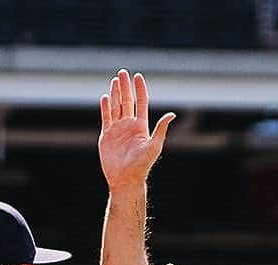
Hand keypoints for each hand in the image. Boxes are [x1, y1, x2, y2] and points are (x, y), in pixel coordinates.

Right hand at [98, 70, 174, 189]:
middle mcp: (129, 126)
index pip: (141, 103)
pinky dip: (105, 107)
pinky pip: (106, 118)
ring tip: (115, 80)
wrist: (126, 179)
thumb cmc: (142, 165)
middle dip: (125, 87)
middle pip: (127, 101)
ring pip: (116, 107)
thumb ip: (161, 129)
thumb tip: (172, 114)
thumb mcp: (154, 146)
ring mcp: (118, 130)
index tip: (138, 77)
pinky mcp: (107, 135)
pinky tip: (105, 97)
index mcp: (141, 127)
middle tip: (123, 72)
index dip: (140, 90)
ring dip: (115, 93)